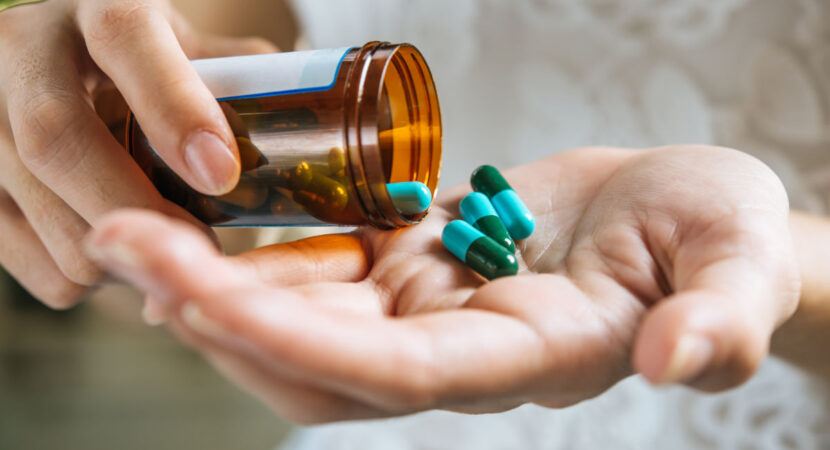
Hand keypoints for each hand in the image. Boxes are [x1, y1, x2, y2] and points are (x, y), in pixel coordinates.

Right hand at [0, 0, 277, 306]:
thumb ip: (243, 85)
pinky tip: (116, 253)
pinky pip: (22, 256)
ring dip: (114, 249)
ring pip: (35, 204)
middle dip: (135, 207)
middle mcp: (23, 47)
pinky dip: (80, 275)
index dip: (173, 109)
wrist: (72, 64)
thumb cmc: (153, 63)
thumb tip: (296, 152)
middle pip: (56, 136)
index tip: (221, 174)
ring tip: (164, 246)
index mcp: (96, 1)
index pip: (123, 38)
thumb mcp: (199, 51)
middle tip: (199, 247)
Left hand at [85, 146, 800, 422]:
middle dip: (217, 310)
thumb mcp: (741, 268)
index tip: (199, 298)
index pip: (399, 373)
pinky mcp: (419, 263)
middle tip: (120, 241)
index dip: (300, 343)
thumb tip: (684, 363)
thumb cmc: (723, 239)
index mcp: (529, 358)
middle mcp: (461, 348)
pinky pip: (325, 272)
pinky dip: (262, 253)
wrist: (690, 216)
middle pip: (320, 357)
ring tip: (130, 228)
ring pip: (305, 321)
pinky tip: (205, 217)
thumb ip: (721, 321)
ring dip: (217, 281)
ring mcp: (432, 307)